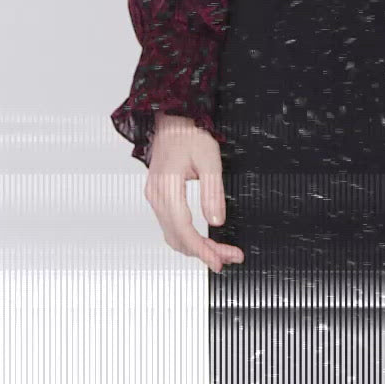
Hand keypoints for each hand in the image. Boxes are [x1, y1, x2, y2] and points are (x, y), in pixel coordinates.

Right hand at [144, 113, 244, 273]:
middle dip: (205, 252)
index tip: (218, 261)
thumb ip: (213, 192)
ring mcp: (155, 198)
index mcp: (168, 185)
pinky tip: (205, 242)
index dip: (201, 249)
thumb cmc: (190, 135)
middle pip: (179, 237)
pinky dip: (188, 239)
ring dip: (197, 248)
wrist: (173, 121)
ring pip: (174, 236)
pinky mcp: (158, 199)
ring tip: (221, 252)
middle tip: (229, 257)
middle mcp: (157, 195)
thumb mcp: (210, 160)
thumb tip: (216, 222)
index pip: (183, 228)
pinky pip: (171, 228)